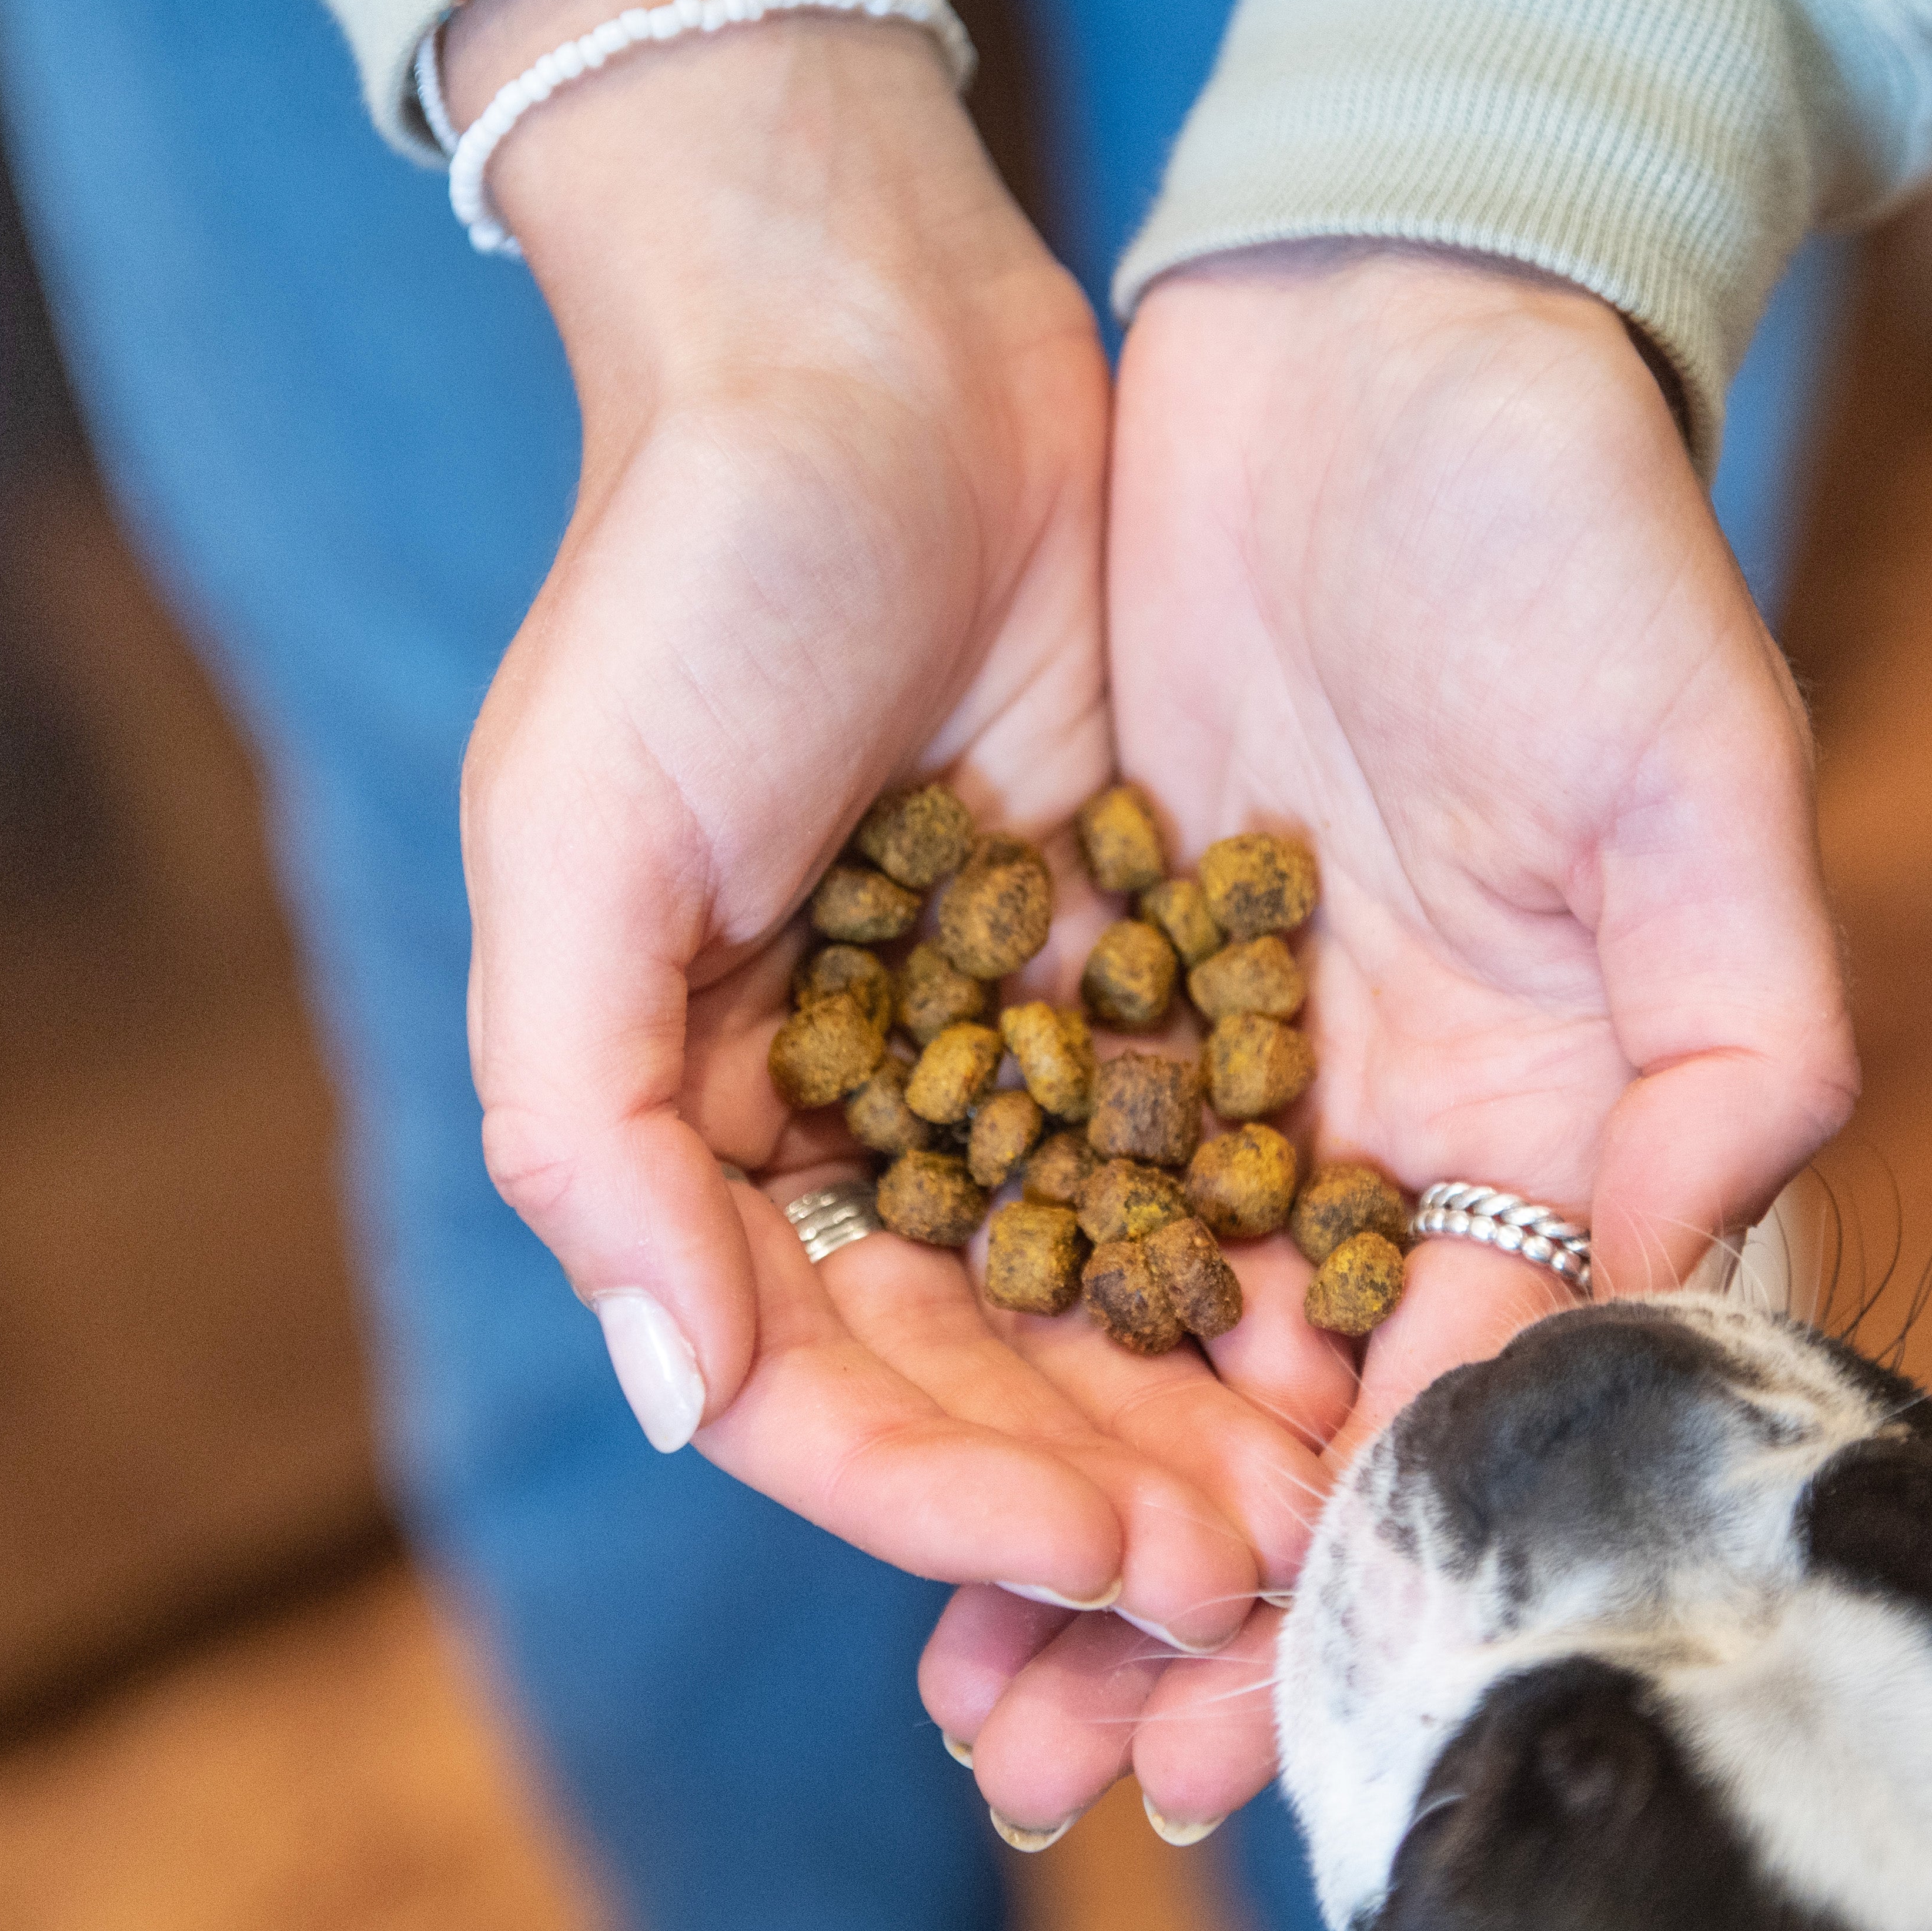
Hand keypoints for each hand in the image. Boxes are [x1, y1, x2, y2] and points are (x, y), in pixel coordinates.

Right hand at [452, 0, 1259, 1637]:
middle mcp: (836, 1124)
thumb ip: (584, 1116)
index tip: (1099, 1551)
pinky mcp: (1112, 973)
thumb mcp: (576, 831)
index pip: (810, 1381)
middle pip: (969, 1376)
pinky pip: (1185, 1162)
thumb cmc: (690, 577)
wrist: (870, 353)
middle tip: (1250, 1577)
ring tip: (1314, 1500)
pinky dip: (1256, 1260)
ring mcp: (983, 1058)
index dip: (940, 1495)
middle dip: (1096, 1489)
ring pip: (1093, 1301)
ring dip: (1190, 1415)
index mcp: (691, 1124)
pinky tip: (1355, 1335)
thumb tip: (676, 1393)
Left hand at [931, 243, 1857, 1835]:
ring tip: (984, 1691)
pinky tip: (904, 1455)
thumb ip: (1738, 1019)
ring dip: (1069, 1516)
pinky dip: (978, 1331)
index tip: (1257, 1709)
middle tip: (1085, 1762)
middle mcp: (1389, 1124)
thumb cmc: (1574, 541)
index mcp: (1544, 1110)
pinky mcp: (1101, 979)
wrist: (1370, 340)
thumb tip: (1687, 1240)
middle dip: (1194, 1597)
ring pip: (1146, 1346)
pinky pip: (1029, 1194)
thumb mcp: (1701, 767)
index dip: (1366, 1555)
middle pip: (1287, 1417)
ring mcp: (1240, 1063)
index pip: (1459, 1390)